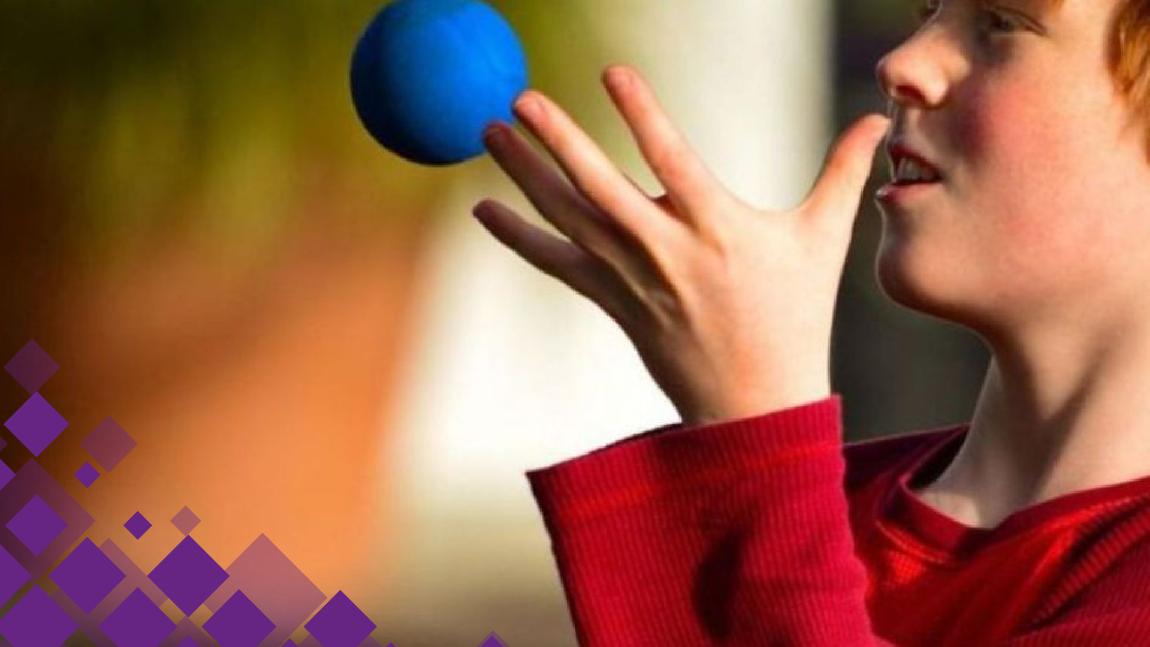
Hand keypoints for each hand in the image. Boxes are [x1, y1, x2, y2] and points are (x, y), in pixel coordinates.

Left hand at [474, 64, 889, 426]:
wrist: (754, 403)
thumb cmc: (796, 317)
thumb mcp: (824, 242)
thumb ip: (842, 174)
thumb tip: (878, 121)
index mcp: (719, 229)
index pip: (673, 158)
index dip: (642, 112)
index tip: (613, 71)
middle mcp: (667, 252)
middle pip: (600, 188)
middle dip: (557, 141)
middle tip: (520, 98)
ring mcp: (633, 280)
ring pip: (568, 219)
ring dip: (525, 174)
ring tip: (489, 131)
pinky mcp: (613, 302)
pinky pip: (558, 264)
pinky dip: (520, 237)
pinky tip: (485, 208)